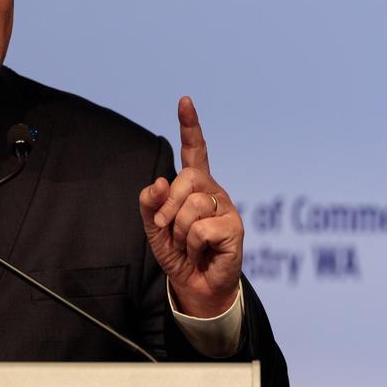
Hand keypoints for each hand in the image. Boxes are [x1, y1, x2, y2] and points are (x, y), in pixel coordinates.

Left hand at [139, 96, 242, 317]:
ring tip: (187, 245)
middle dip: (169, 206)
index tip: (185, 101)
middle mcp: (213, 190)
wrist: (193, 284)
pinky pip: (202, 229)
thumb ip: (150, 204)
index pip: (194, 150)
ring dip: (180, 232)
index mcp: (194, 185)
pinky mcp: (235, 229)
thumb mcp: (154, 226)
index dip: (190, 126)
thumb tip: (159, 183)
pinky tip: (201, 252)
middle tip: (167, 228)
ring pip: (192, 206)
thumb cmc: (177, 252)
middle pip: (186, 179)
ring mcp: (226, 207)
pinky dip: (193, 245)